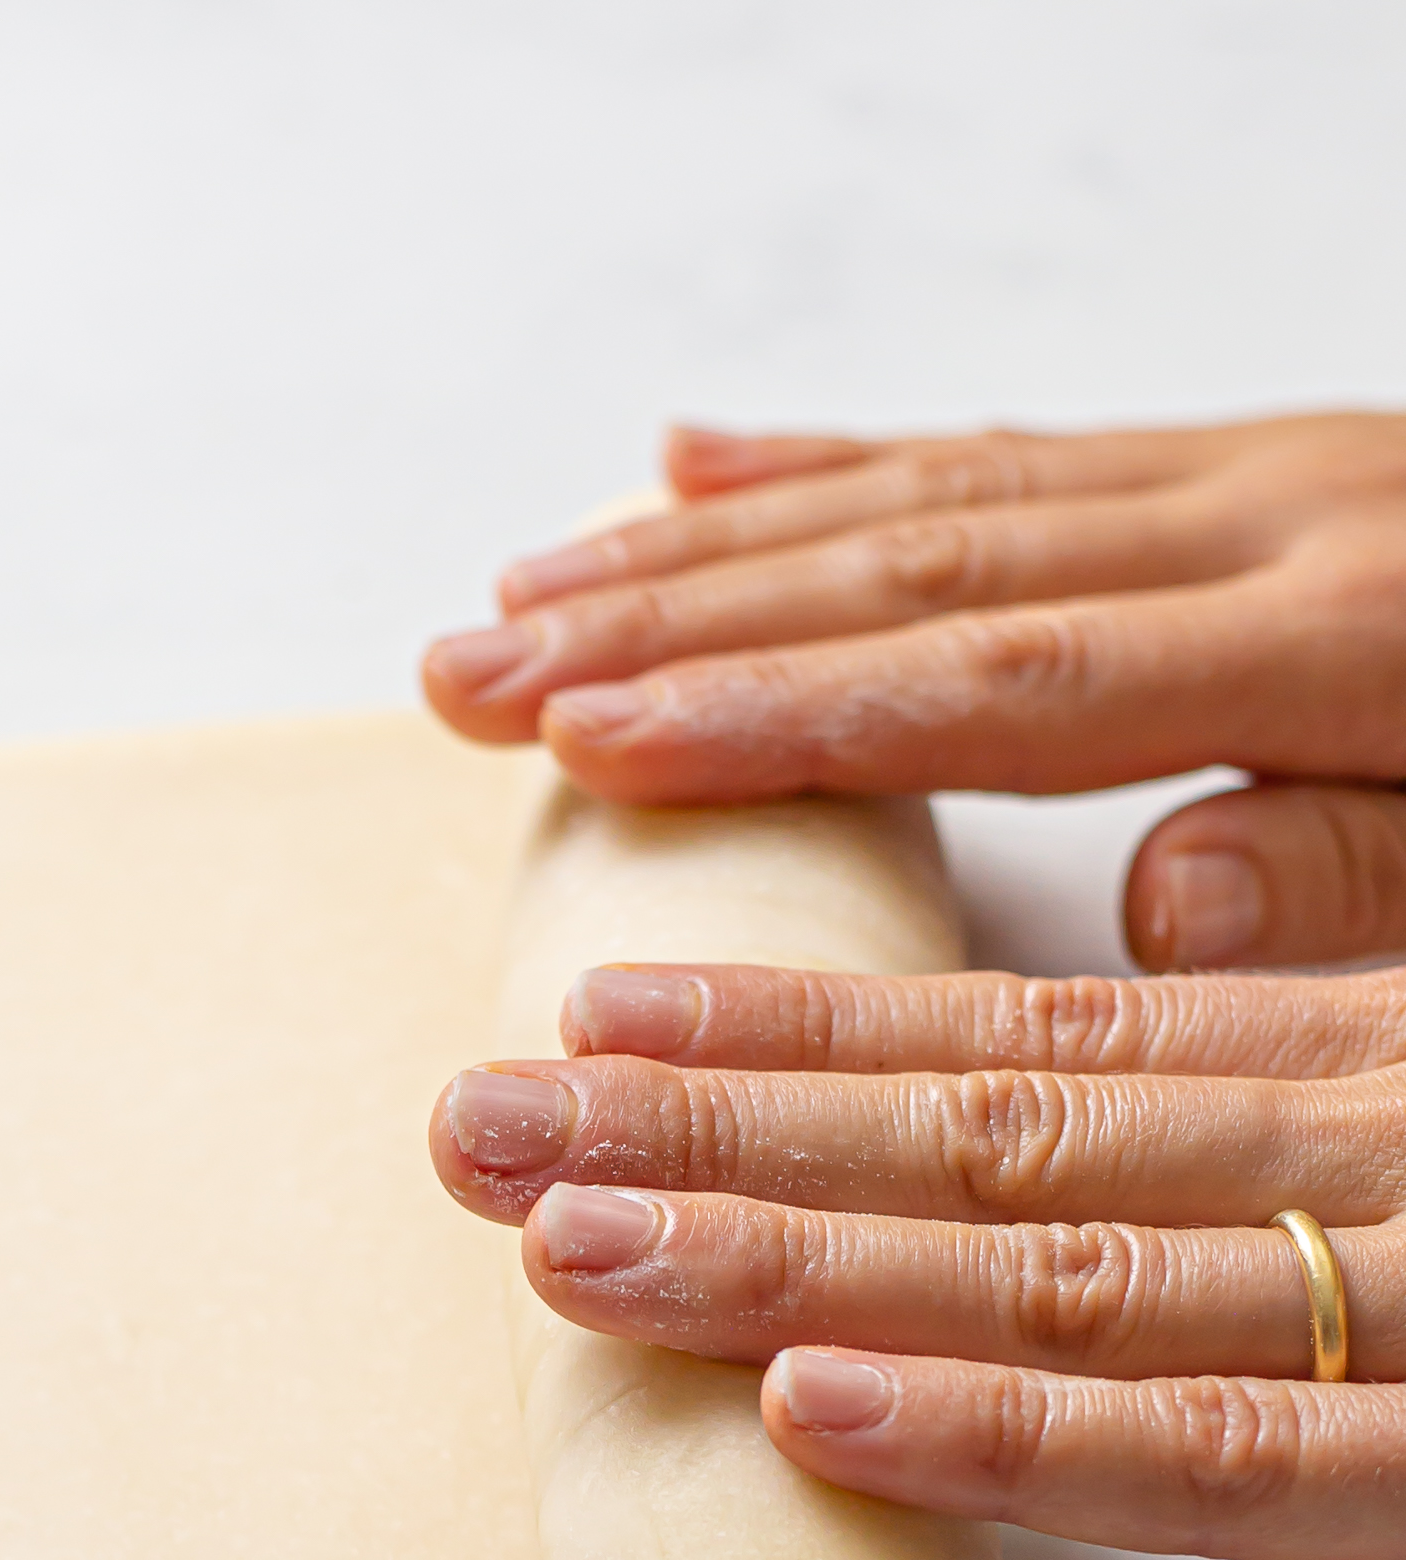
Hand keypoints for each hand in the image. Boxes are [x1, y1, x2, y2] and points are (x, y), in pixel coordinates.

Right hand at [422, 412, 1405, 969]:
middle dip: (669, 620)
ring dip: (699, 548)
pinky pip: (1000, 447)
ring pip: (922, 494)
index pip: (1007, 678)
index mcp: (1340, 631)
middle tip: (469, 671)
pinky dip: (829, 458)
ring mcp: (1233, 473)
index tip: (595, 749)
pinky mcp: (1225, 460)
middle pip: (914, 564)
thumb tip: (1162, 887)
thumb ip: (1375, 872)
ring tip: (516, 593)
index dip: (789, 711)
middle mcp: (1256, 522)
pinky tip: (691, 465)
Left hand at [429, 959, 1405, 1559]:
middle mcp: (1356, 1148)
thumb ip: (1293, 1094)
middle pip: (988, 1139)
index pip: (1031, 1039)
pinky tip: (806, 1412)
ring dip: (785, 1260)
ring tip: (561, 1242)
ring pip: (1055, 1275)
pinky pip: (1224, 1462)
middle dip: (709, 1135)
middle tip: (481, 1128)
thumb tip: (1104, 1021)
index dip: (798, 1034)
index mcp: (1353, 1064)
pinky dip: (1009, 1434)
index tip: (597, 1013)